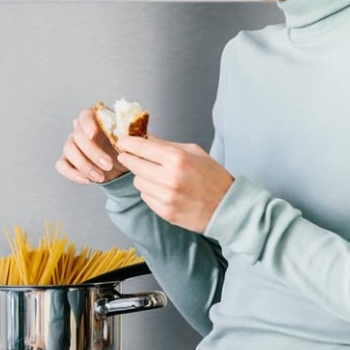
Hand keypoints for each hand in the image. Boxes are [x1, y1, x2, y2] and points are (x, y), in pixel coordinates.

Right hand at [56, 106, 126, 184]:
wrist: (122, 165)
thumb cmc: (126, 148)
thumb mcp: (133, 140)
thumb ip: (130, 132)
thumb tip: (132, 127)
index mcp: (96, 120)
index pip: (85, 115)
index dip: (87, 123)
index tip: (93, 134)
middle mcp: (81, 130)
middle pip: (78, 135)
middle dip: (93, 152)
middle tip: (108, 165)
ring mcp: (72, 145)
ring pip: (68, 150)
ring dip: (84, 165)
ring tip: (101, 177)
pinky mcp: (68, 160)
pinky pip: (61, 165)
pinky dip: (72, 174)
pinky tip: (86, 181)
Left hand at [113, 135, 233, 232]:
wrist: (227, 207)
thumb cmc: (212, 176)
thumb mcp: (194, 152)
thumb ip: (166, 145)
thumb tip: (144, 138)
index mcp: (177, 159)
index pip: (141, 147)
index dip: (127, 143)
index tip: (122, 142)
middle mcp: (169, 178)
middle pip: (134, 165)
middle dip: (129, 158)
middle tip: (128, 156)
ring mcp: (166, 197)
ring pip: (137, 182)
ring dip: (143, 176)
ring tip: (157, 176)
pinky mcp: (165, 212)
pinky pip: (145, 197)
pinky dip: (150, 192)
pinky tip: (163, 190)